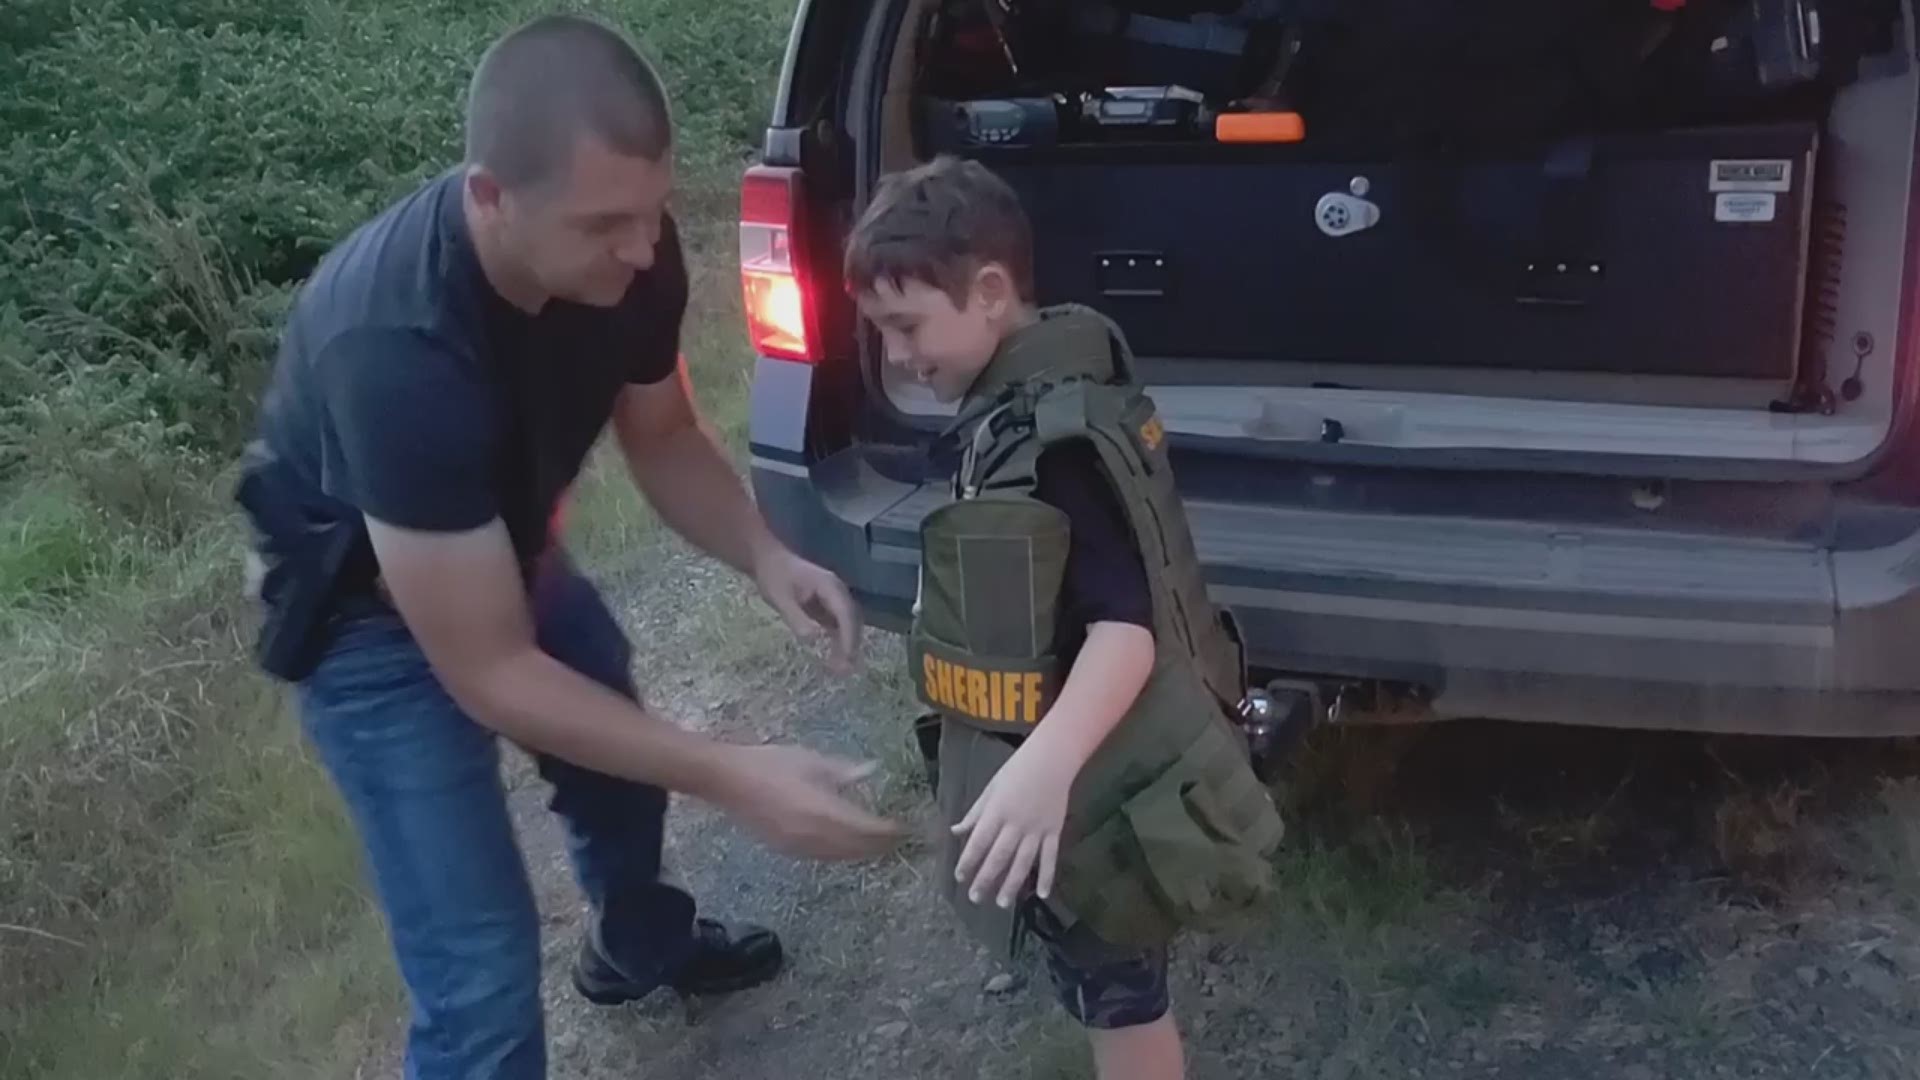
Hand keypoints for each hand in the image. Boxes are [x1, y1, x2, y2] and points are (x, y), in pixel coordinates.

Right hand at [711, 743, 903, 859]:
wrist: (727, 780)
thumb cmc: (769, 764)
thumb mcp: (811, 760)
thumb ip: (843, 771)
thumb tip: (870, 772)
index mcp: (823, 811)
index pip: (868, 830)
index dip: (891, 832)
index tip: (909, 828)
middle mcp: (814, 836)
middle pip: (858, 848)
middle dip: (882, 845)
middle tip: (902, 839)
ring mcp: (799, 847)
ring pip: (842, 857)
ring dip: (864, 852)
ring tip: (882, 845)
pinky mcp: (787, 851)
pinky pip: (824, 858)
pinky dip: (843, 854)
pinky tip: (849, 847)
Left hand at [752, 546, 861, 673]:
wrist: (768, 561)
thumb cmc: (774, 576)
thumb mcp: (780, 597)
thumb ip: (796, 617)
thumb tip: (813, 638)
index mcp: (829, 586)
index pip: (846, 613)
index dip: (849, 636)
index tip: (847, 657)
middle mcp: (838, 591)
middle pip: (853, 619)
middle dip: (851, 644)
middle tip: (845, 670)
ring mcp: (834, 598)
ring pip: (849, 624)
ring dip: (848, 645)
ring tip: (841, 669)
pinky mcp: (828, 606)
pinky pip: (840, 624)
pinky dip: (840, 641)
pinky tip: (835, 658)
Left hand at [951, 742, 1078, 908]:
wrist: (1051, 760)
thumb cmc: (1016, 771)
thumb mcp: (990, 789)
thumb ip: (975, 814)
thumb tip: (956, 831)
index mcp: (997, 811)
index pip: (979, 841)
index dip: (968, 860)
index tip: (959, 877)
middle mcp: (1016, 824)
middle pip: (999, 856)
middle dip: (986, 878)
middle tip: (975, 898)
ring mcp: (1037, 829)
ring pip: (1023, 862)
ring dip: (1012, 883)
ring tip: (1002, 903)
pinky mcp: (1054, 831)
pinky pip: (1050, 857)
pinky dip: (1047, 876)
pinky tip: (1041, 894)